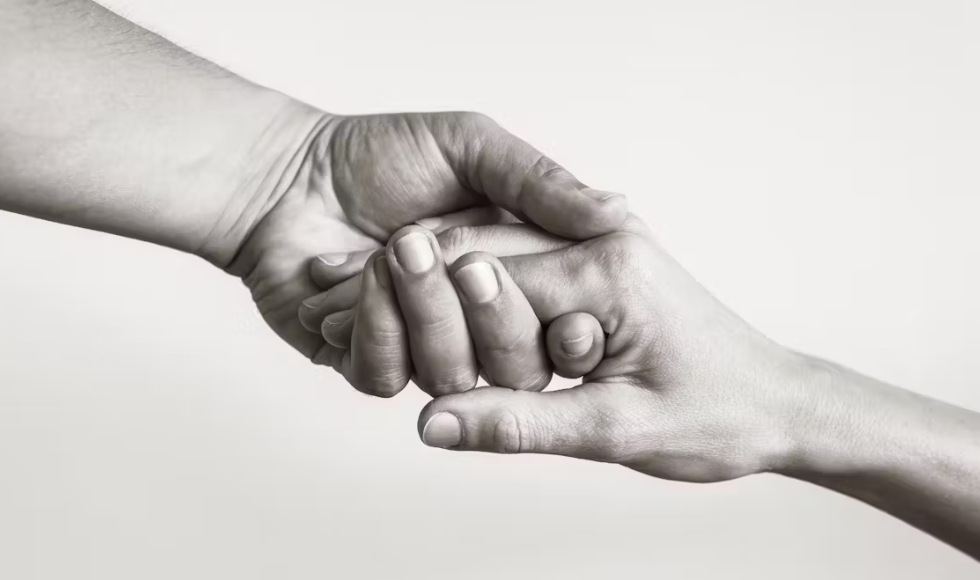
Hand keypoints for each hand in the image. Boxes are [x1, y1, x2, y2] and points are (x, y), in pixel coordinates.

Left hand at [226, 112, 627, 360]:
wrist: (286, 175)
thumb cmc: (378, 154)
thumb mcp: (470, 146)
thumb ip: (539, 182)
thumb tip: (617, 210)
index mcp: (512, 274)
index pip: (559, 318)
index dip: (555, 306)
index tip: (526, 266)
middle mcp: (475, 321)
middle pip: (515, 364)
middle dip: (484, 311)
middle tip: (443, 249)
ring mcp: (422, 348)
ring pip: (451, 375)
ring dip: (423, 312)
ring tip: (392, 248)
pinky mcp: (370, 363)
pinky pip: (386, 376)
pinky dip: (371, 326)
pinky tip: (344, 278)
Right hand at [406, 227, 806, 482]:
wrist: (777, 405)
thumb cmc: (716, 416)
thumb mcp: (614, 431)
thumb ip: (517, 423)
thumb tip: (433, 424)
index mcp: (604, 268)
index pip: (482, 279)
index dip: (449, 329)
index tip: (435, 369)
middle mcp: (601, 238)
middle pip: (481, 256)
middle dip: (459, 319)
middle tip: (474, 372)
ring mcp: (603, 244)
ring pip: (497, 261)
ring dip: (483, 318)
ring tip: (514, 371)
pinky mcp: (602, 263)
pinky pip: (526, 273)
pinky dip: (506, 314)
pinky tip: (519, 353)